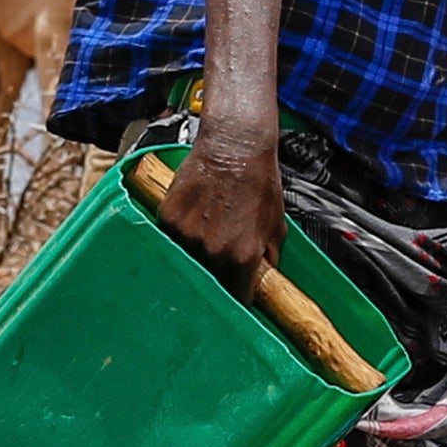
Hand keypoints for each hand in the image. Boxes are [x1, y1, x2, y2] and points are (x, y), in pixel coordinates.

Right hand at [150, 124, 284, 295]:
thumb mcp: (277, 225)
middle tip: (217, 258)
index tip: (233, 299)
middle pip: (208, 282)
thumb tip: (263, 277)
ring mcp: (189, 236)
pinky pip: (171, 238)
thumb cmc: (259, 181)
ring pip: (186, 259)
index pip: (235, 298)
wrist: (234, 146)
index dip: (235, 300)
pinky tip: (193, 212)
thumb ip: (269, 257)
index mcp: (244, 257)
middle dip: (213, 276)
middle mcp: (214, 252)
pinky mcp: (169, 219)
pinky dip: (179, 231)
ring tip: (206, 227)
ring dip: (194, 253)